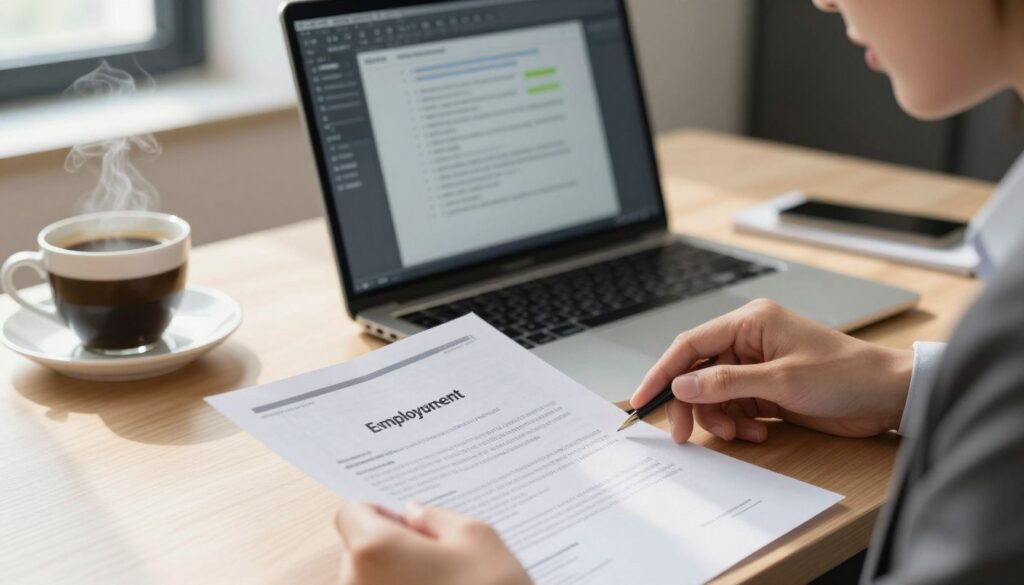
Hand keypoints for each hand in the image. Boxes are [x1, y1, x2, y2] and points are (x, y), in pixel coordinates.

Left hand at [335, 500, 530, 584]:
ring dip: (396, 580)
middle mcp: (356, 584)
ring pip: (370, 583)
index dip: (381, 514)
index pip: (351, 514)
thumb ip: (435, 518)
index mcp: (374, 549)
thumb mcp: (476, 538)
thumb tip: (415, 516)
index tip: (409, 526)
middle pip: (359, 553)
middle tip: (437, 561)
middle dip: (391, 550)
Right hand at [631, 299, 912, 442]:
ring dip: (720, 418)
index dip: (662, 371)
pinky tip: (759, 431)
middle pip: (697, 372)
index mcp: (750, 322)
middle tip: (682, 434)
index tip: (643, 397)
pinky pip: (734, 407)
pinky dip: (739, 423)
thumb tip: (681, 385)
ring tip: (741, 433)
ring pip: (714, 394)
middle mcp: (749, 340)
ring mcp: (757, 365)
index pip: (690, 344)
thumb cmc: (844, 375)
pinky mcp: (767, 388)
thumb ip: (726, 383)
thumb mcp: (781, 381)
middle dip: (690, 404)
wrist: (886, 396)